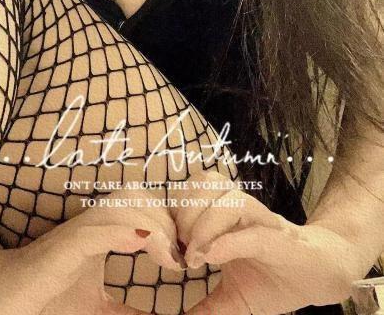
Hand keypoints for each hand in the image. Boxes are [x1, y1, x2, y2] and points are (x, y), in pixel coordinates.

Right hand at [0, 185, 183, 314]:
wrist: (6, 299)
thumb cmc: (49, 300)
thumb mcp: (100, 308)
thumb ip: (129, 311)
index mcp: (104, 229)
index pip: (144, 203)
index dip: (168, 220)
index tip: (183, 254)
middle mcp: (93, 222)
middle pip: (139, 196)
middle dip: (166, 220)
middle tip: (178, 257)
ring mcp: (80, 231)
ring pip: (123, 206)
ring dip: (152, 225)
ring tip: (166, 257)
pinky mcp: (66, 245)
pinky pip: (98, 228)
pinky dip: (123, 231)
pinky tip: (141, 243)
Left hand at [171, 169, 365, 314]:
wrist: (319, 277)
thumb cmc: (274, 281)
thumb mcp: (232, 299)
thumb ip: (206, 308)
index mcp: (224, 216)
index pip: (190, 190)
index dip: (173, 210)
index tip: (168, 245)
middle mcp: (241, 211)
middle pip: (203, 184)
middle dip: (184, 214)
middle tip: (181, 248)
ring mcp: (262, 221)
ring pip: (227, 199)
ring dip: (204, 225)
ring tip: (196, 256)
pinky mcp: (280, 238)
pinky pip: (250, 231)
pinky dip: (227, 241)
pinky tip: (211, 257)